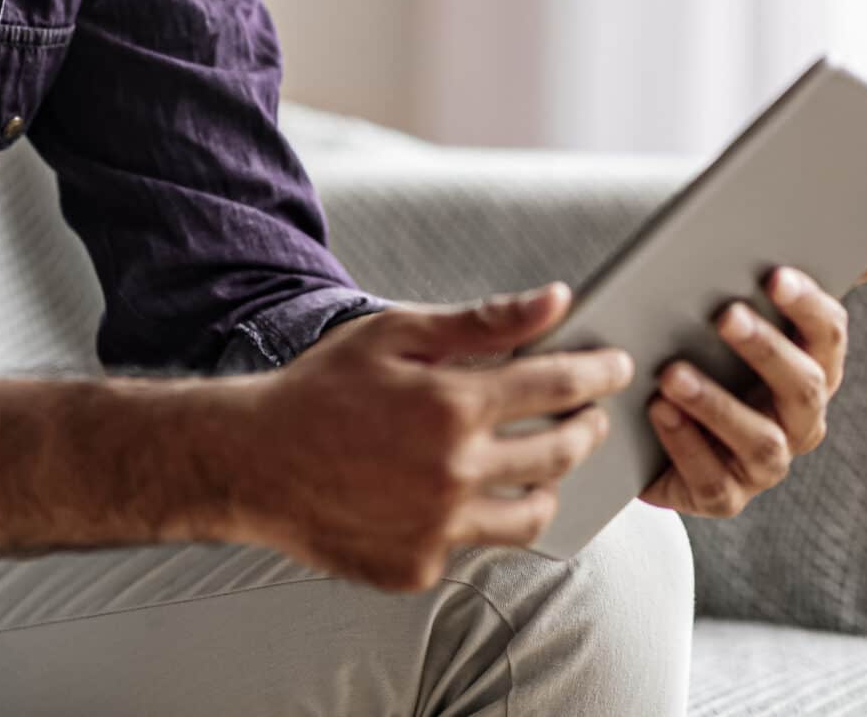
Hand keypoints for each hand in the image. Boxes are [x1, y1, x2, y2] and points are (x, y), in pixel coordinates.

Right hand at [225, 283, 633, 590]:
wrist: (248, 464)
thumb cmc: (320, 390)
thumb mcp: (395, 335)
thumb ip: (483, 322)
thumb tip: (556, 300)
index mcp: (452, 405)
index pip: (557, 386)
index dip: (598, 373)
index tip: (618, 367)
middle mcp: (453, 472)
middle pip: (559, 454)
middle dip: (586, 428)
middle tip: (590, 416)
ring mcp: (437, 527)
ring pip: (530, 515)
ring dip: (549, 486)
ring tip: (545, 466)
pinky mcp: (417, 567)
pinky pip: (470, 546)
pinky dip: (474, 519)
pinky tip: (463, 497)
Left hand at [640, 235, 866, 516]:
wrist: (656, 435)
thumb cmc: (711, 360)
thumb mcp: (751, 316)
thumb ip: (807, 280)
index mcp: (815, 370)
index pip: (829, 337)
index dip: (808, 308)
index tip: (775, 275)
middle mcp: (800, 421)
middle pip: (803, 388)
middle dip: (766, 350)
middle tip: (725, 314)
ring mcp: (765, 465)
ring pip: (761, 441)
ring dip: (718, 405)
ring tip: (673, 374)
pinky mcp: (723, 496)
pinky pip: (715, 481)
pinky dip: (687, 446)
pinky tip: (659, 413)